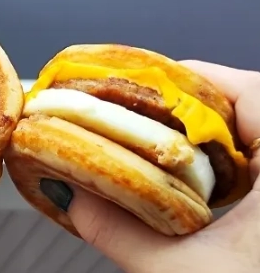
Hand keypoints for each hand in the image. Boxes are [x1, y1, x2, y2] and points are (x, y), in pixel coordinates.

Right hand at [50, 60, 259, 271]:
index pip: (241, 87)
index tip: (126, 85)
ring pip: (247, 134)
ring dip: (195, 138)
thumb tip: (68, 194)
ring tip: (145, 145)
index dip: (178, 79)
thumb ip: (117, 230)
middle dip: (176, 109)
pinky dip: (216, 165)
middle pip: (239, 106)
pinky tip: (182, 183)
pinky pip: (254, 164)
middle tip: (123, 115)